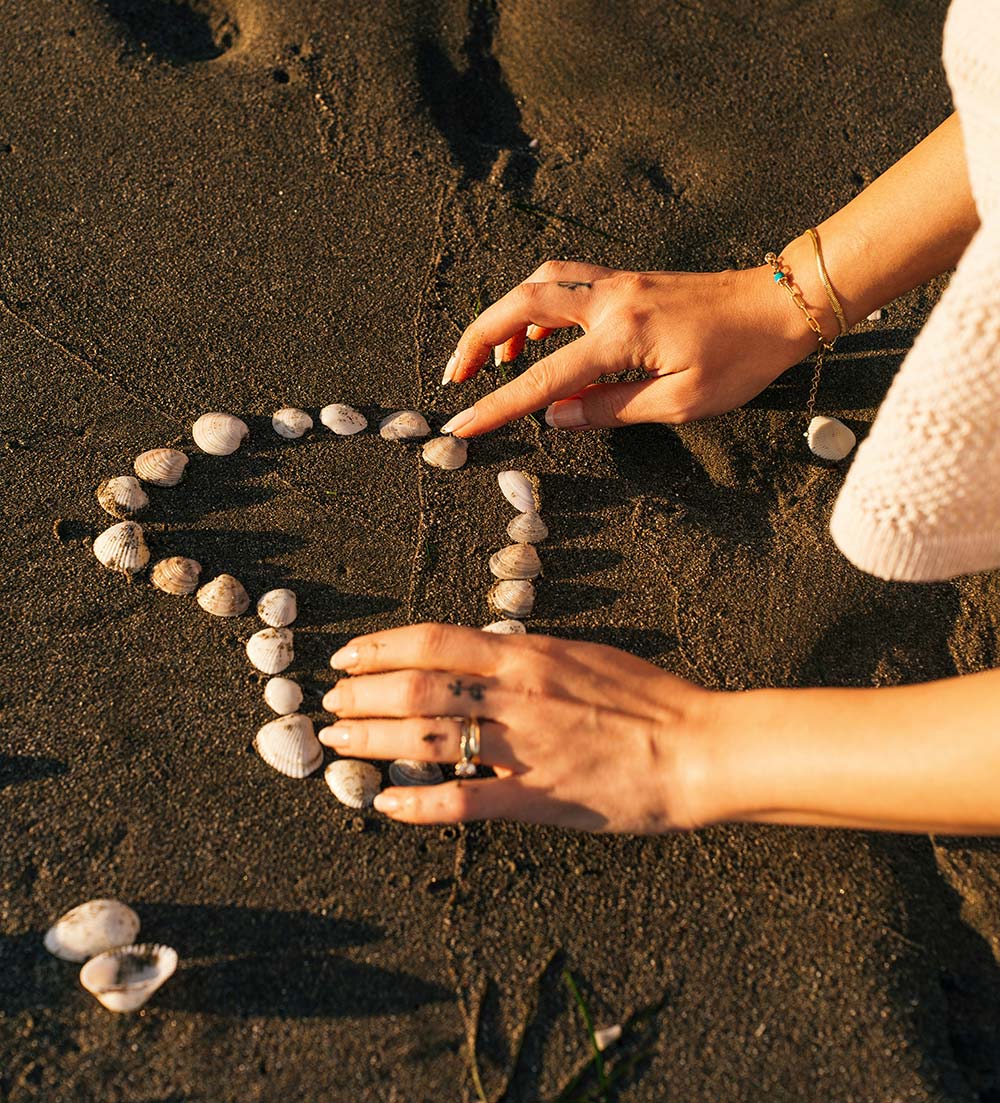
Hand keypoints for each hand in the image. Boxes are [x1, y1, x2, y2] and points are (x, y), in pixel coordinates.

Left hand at [320, 624, 719, 832]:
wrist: (696, 747)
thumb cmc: (645, 697)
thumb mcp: (580, 653)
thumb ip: (524, 655)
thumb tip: (476, 651)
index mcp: (526, 655)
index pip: (432, 642)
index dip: (380, 649)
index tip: (348, 658)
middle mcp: (514, 695)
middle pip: (414, 690)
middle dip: (361, 696)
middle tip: (330, 704)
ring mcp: (521, 748)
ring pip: (425, 742)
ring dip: (371, 742)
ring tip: (336, 742)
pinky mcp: (535, 799)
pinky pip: (462, 802)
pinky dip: (416, 805)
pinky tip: (386, 805)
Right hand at [438, 260, 819, 436]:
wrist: (782, 304)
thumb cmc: (742, 359)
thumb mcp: (682, 402)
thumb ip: (612, 409)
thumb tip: (557, 418)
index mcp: (621, 335)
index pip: (543, 378)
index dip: (497, 405)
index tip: (460, 426)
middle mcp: (610, 299)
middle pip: (520, 306)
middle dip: (478, 339)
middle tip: (456, 376)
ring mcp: (617, 284)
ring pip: (538, 285)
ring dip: (503, 317)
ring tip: (493, 359)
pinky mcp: (626, 282)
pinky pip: (564, 284)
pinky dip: (536, 308)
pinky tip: (538, 338)